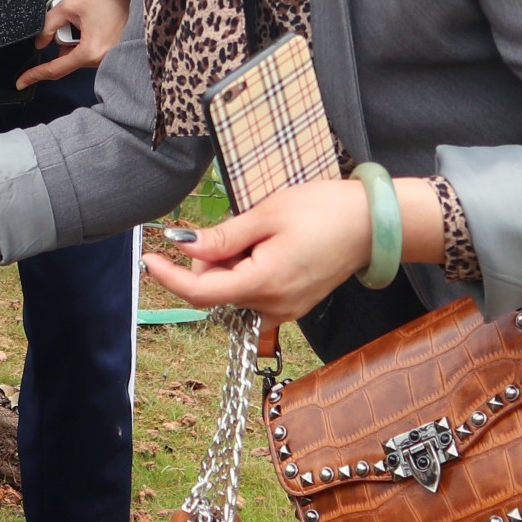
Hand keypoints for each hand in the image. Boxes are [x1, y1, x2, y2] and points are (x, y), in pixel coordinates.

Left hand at [19, 0, 129, 87]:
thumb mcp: (67, 6)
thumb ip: (47, 26)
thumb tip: (39, 42)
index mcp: (90, 51)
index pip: (56, 69)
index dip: (35, 75)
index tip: (22, 81)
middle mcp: (101, 59)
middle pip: (67, 59)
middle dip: (62, 41)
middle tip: (71, 20)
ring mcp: (107, 57)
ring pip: (76, 55)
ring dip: (73, 40)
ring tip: (84, 20)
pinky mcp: (110, 52)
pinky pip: (87, 51)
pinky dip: (82, 40)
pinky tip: (88, 25)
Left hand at [145, 178, 371, 321]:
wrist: (373, 224)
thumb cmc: (324, 211)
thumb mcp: (266, 215)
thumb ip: (222, 237)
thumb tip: (184, 247)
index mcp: (264, 284)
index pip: (200, 293)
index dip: (169, 277)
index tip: (149, 256)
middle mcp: (273, 306)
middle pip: (216, 289)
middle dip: (212, 259)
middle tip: (240, 225)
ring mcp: (285, 310)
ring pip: (233, 290)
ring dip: (233, 263)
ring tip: (264, 233)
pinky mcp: (292, 306)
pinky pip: (253, 291)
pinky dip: (249, 269)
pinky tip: (271, 246)